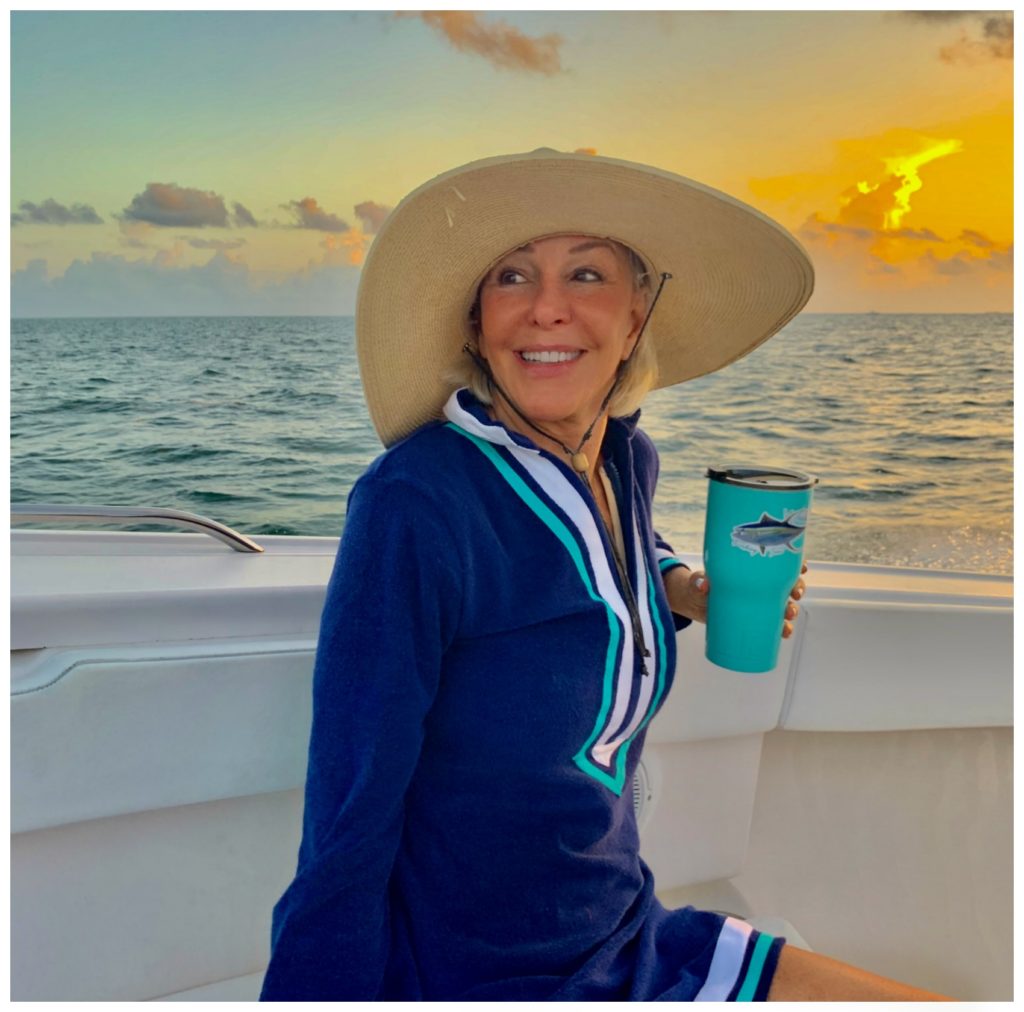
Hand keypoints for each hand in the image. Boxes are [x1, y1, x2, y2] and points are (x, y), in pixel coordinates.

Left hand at [664, 563, 808, 637]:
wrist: (692, 601)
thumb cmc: (698, 584)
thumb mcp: (698, 581)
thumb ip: (699, 581)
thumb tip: (703, 584)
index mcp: (751, 569)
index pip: (778, 562)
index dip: (794, 562)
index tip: (801, 567)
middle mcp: (759, 584)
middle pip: (787, 583)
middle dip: (797, 588)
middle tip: (794, 594)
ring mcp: (758, 602)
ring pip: (784, 604)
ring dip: (791, 610)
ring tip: (788, 617)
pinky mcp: (753, 618)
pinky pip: (773, 624)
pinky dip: (782, 629)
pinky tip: (784, 633)